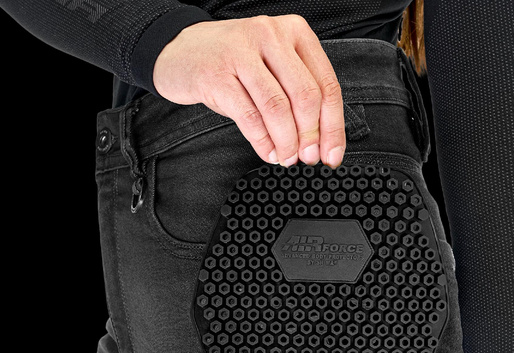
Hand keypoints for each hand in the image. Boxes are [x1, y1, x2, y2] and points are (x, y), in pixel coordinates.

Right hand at [153, 15, 345, 168]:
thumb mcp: (271, 67)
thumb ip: (296, 94)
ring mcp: (242, 52)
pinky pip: (249, 117)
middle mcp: (270, 36)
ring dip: (287, 142)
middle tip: (308, 158)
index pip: (326, 85)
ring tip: (286, 158)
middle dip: (311, 136)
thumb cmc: (231, 63)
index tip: (331, 154)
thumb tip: (319, 141)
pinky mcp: (217, 74)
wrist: (179, 50)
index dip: (333, 126)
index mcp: (294, 32)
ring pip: (278, 108)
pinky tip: (267, 153)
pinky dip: (262, 141)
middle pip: (306, 96)